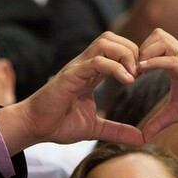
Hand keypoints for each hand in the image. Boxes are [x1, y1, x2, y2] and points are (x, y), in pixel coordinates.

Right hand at [11, 32, 143, 148]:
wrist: (34, 127)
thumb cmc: (58, 124)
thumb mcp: (95, 128)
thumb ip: (118, 131)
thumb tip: (141, 139)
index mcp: (90, 73)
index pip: (115, 50)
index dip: (132, 57)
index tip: (143, 75)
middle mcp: (84, 65)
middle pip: (112, 38)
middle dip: (132, 50)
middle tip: (141, 72)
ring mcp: (77, 68)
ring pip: (105, 42)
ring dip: (125, 54)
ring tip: (134, 74)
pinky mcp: (71, 75)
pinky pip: (96, 61)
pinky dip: (115, 67)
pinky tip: (127, 80)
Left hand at [137, 28, 177, 140]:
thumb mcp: (174, 114)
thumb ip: (157, 121)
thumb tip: (143, 137)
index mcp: (175, 62)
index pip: (152, 44)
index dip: (137, 54)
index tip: (126, 71)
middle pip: (156, 35)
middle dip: (140, 49)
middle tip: (131, 70)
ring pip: (162, 39)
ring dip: (146, 52)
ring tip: (137, 71)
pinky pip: (171, 58)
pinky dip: (155, 62)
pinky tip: (142, 72)